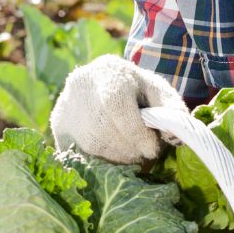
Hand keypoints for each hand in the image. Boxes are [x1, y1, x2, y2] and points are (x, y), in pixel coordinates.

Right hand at [49, 55, 184, 165]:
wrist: (108, 84)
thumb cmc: (139, 92)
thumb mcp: (160, 93)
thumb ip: (173, 110)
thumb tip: (176, 136)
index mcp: (108, 70)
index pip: (115, 104)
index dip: (135, 132)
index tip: (152, 149)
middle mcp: (80, 84)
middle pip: (102, 129)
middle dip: (128, 150)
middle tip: (143, 157)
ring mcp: (64, 105)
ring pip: (89, 145)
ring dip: (115, 160)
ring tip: (131, 157)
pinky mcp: (57, 126)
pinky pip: (78, 153)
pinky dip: (99, 162)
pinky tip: (113, 158)